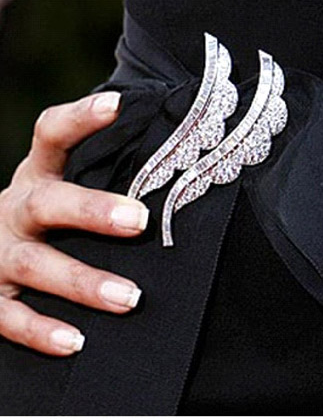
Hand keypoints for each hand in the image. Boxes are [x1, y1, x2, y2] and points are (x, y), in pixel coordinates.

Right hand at [0, 92, 147, 355]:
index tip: (118, 104)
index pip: (52, 135)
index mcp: (37, 175)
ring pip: (35, 265)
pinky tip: (76, 342)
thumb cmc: (47, 220)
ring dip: (83, 282)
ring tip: (129, 297)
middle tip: (140, 222)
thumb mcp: (63, 187)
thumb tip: (181, 153)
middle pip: (47, 202)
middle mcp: (14, 210)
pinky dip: (42, 331)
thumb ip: (105, 174)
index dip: (81, 117)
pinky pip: (9, 318)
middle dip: (92, 211)